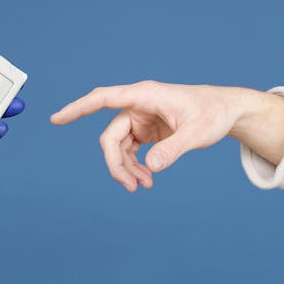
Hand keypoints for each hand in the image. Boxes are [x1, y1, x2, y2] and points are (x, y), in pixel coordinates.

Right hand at [51, 81, 283, 191]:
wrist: (226, 112)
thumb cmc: (213, 113)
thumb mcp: (198, 133)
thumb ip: (174, 149)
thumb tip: (150, 167)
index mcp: (144, 95)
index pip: (103, 99)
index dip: (78, 109)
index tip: (57, 119)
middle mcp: (137, 105)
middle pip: (110, 136)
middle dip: (116, 164)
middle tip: (132, 187)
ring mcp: (140, 118)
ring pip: (118, 146)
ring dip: (126, 168)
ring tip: (144, 186)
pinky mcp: (145, 130)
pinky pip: (129, 150)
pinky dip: (134, 166)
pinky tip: (147, 178)